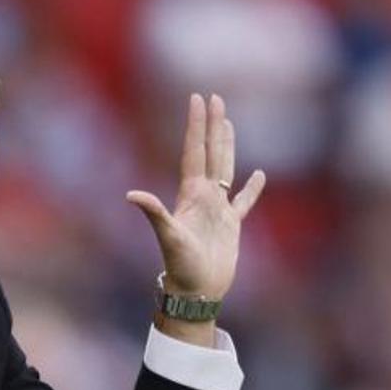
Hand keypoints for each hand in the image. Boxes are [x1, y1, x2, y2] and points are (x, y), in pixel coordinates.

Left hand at [127, 93, 264, 301]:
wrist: (195, 291)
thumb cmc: (180, 266)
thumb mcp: (168, 236)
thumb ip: (154, 212)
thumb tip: (131, 194)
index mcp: (190, 194)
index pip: (194, 151)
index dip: (196, 125)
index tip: (198, 99)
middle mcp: (203, 197)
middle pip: (210, 152)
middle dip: (212, 126)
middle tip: (214, 98)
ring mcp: (218, 210)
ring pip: (226, 169)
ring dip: (228, 146)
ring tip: (228, 123)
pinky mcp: (231, 226)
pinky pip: (244, 202)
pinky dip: (252, 189)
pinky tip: (259, 175)